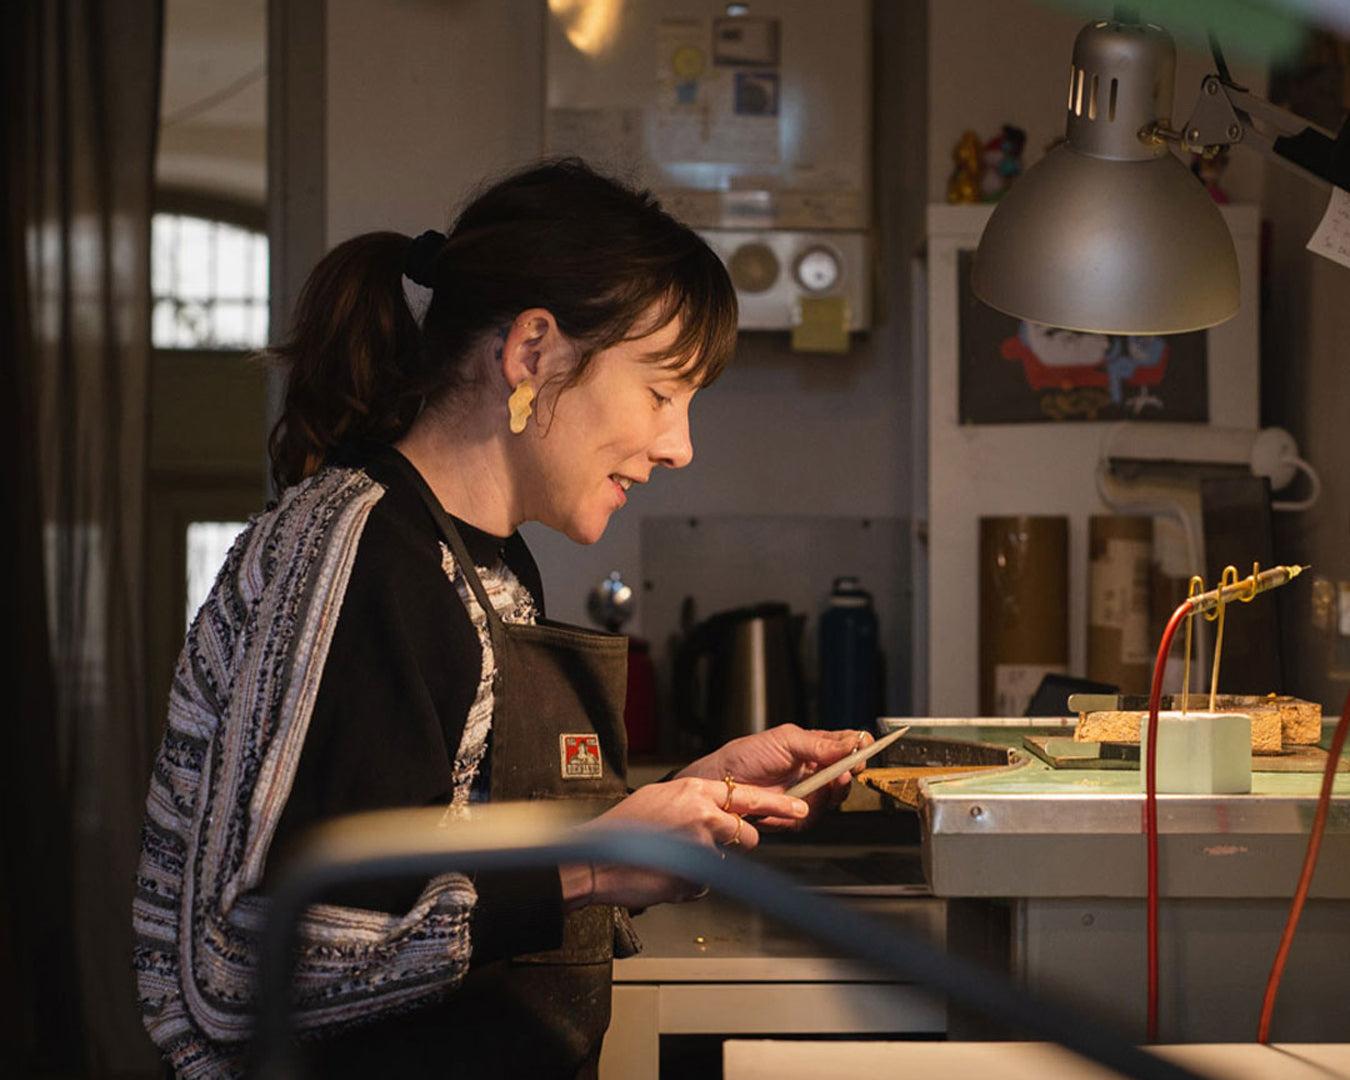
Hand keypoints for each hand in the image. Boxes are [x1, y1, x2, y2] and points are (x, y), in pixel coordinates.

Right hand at [566, 776, 808, 909]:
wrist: (597, 859)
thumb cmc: (623, 828)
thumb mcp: (659, 797)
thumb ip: (692, 800)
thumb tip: (715, 808)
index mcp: (695, 791)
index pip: (749, 797)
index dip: (778, 805)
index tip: (800, 809)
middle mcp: (703, 816)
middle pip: (747, 835)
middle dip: (736, 843)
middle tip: (707, 843)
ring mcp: (701, 848)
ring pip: (725, 860)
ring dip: (707, 862)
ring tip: (672, 857)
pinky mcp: (697, 877)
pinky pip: (706, 881)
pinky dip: (690, 880)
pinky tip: (665, 873)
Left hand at [675, 725, 872, 828]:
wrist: (722, 783)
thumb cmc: (746, 755)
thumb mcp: (785, 740)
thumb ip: (819, 743)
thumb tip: (852, 742)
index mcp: (814, 747)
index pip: (847, 746)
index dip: (859, 747)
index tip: (865, 747)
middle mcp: (814, 771)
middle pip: (847, 774)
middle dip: (850, 771)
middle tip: (848, 768)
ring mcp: (807, 794)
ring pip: (836, 797)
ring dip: (835, 791)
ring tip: (831, 781)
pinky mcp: (797, 816)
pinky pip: (814, 817)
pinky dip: (809, 810)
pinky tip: (798, 802)